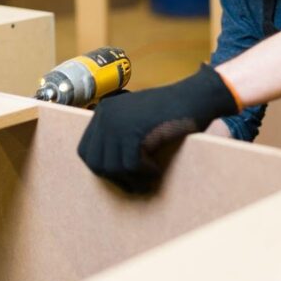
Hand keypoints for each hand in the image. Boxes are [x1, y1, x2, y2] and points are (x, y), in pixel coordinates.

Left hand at [77, 64, 239, 192]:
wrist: (195, 97)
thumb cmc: (170, 112)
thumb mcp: (135, 119)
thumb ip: (117, 135)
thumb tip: (106, 170)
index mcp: (103, 111)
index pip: (85, 150)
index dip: (102, 168)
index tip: (123, 175)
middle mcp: (105, 114)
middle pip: (95, 162)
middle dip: (115, 177)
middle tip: (136, 182)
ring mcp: (118, 122)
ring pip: (112, 167)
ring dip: (132, 178)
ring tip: (150, 175)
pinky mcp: (134, 131)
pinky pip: (131, 165)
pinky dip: (145, 172)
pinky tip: (157, 167)